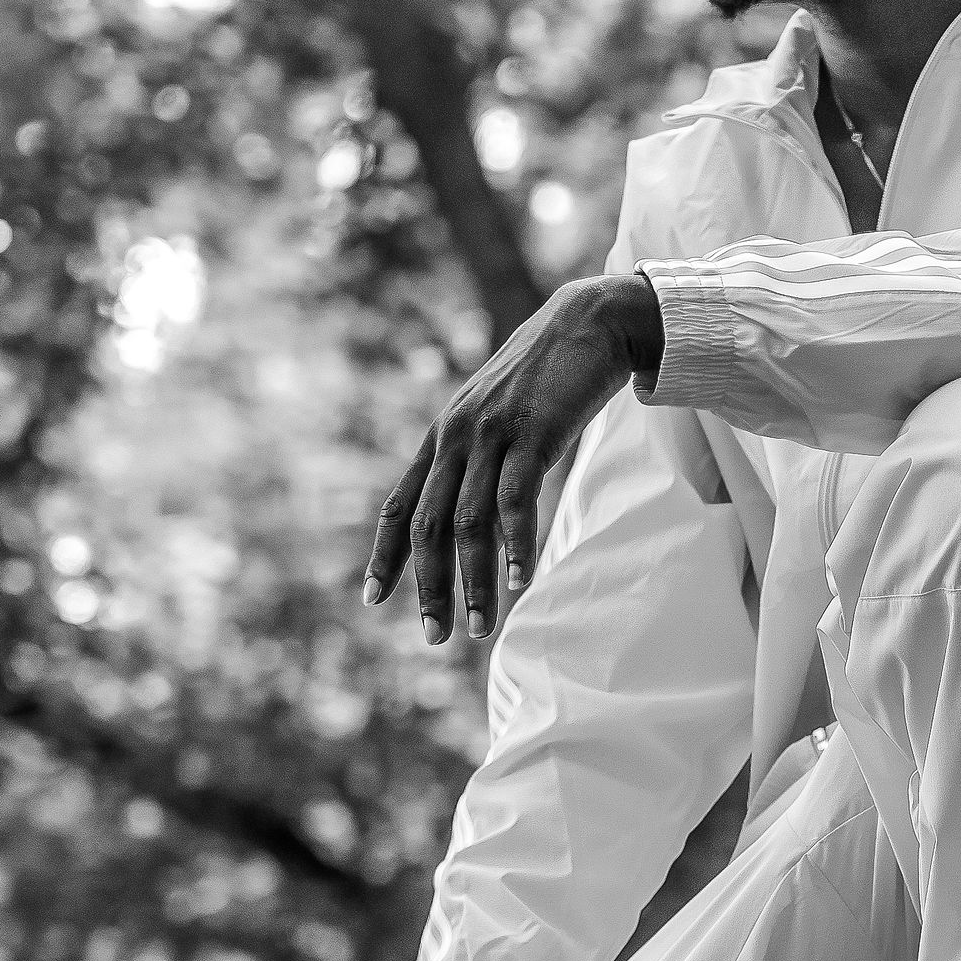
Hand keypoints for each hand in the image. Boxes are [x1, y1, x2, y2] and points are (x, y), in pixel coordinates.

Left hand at [365, 273, 663, 642]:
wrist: (588, 323)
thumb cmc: (549, 377)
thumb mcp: (501, 418)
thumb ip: (482, 458)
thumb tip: (479, 511)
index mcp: (443, 437)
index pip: (400, 505)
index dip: (385, 555)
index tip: (372, 600)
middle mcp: (456, 437)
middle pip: (429, 525)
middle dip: (429, 586)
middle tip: (435, 638)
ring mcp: (491, 434)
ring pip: (469, 522)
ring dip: (473, 582)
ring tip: (481, 630)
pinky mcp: (531, 433)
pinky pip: (515, 500)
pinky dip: (515, 545)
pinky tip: (519, 581)